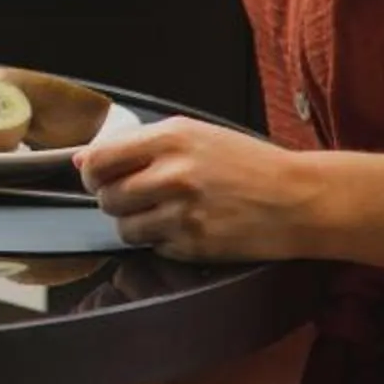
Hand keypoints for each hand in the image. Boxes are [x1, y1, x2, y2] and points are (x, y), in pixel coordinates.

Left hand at [76, 117, 315, 262]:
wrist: (300, 198)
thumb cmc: (248, 164)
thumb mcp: (195, 135)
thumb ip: (138, 144)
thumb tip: (83, 160)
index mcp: (171, 138)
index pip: (100, 159)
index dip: (91, 173)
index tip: (98, 178)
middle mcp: (173, 174)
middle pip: (107, 196)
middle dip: (115, 199)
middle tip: (138, 196)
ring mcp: (183, 213)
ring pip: (124, 227)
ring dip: (135, 223)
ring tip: (162, 213)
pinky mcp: (194, 245)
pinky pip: (153, 247)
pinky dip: (161, 241)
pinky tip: (186, 227)